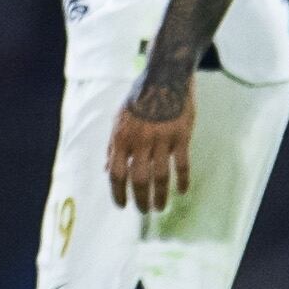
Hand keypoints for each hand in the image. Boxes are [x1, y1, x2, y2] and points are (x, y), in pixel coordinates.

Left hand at [105, 81, 192, 212]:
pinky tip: (181, 191)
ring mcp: (162, 139)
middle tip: (143, 210)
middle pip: (139, 178)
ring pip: (161, 175)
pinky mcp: (181, 136)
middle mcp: (140, 140)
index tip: (122, 205)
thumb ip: (113, 145)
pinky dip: (182, 180)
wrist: (165, 78)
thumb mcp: (119, 120)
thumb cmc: (138, 100)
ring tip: (159, 207)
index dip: (118, 192)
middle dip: (140, 199)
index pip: (116, 172)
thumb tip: (105, 169)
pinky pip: (182, 164)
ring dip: (160, 195)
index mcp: (121, 137)